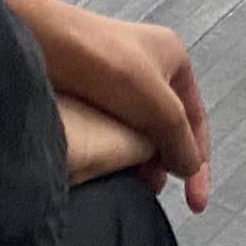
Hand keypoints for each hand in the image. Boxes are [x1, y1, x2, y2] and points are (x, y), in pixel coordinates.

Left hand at [1, 0, 209, 212]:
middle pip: (167, 126)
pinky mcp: (92, 91)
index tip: (195, 201)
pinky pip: (114, 128)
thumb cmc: (106, 63)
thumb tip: (189, 168)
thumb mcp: (160, 106)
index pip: (195, 119)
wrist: (47, 44)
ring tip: (135, 182)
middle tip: (156, 188)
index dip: (198, 162)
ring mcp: (119, 79)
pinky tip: (114, 167)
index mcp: (172, 58)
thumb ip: (180, 139)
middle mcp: (148, 66)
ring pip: (140, 130)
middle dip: (167, 160)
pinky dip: (119, 151)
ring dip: (143, 159)